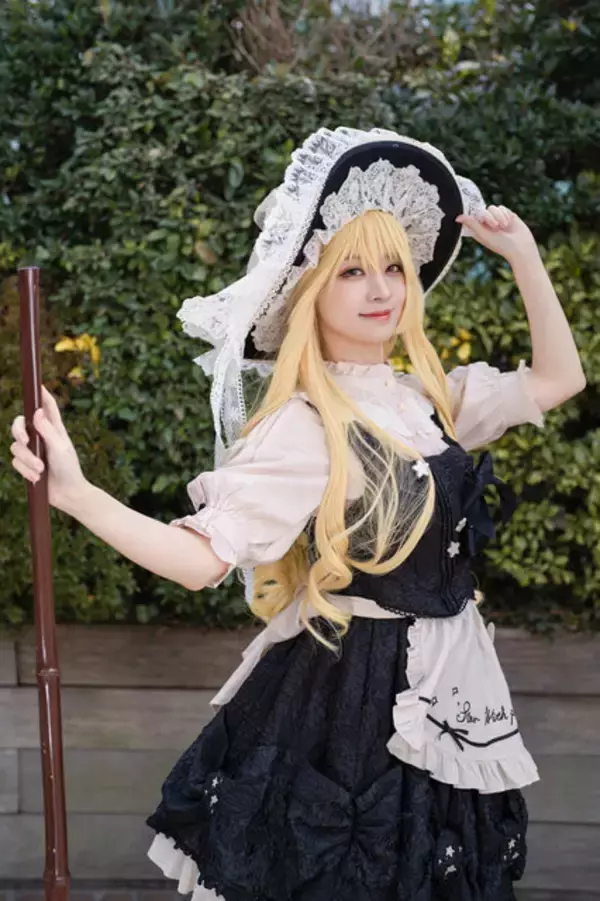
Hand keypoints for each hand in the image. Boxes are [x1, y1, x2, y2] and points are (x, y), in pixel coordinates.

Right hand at [10, 385, 88, 514]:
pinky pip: (16, 462)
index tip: (37, 385)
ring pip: (16, 446)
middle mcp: (41, 437)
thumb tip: (36, 411)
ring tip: (41, 469)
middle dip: (18, 431)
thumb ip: (47, 430)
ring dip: (27, 460)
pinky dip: (25, 470)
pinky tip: (37, 477)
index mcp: (54, 429)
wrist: (68, 494)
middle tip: (25, 440)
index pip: (47, 407)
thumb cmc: (69, 469)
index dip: (41, 395)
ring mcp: (33, 451)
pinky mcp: (27, 464)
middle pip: (19, 424)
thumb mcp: (60, 448)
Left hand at [456, 205, 537, 263]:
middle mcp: (487, 224)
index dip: (475, 216)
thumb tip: (457, 217)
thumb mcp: (483, 234)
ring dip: (498, 216)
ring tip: (503, 226)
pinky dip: (505, 214)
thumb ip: (471, 224)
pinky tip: (508, 223)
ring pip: (492, 208)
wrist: (521, 246)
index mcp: (479, 230)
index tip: (480, 220)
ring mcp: (497, 219)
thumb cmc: (500, 244)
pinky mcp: (507, 215)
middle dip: (489, 217)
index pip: (472, 217)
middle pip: (483, 210)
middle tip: (496, 227)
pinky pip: (502, 207)